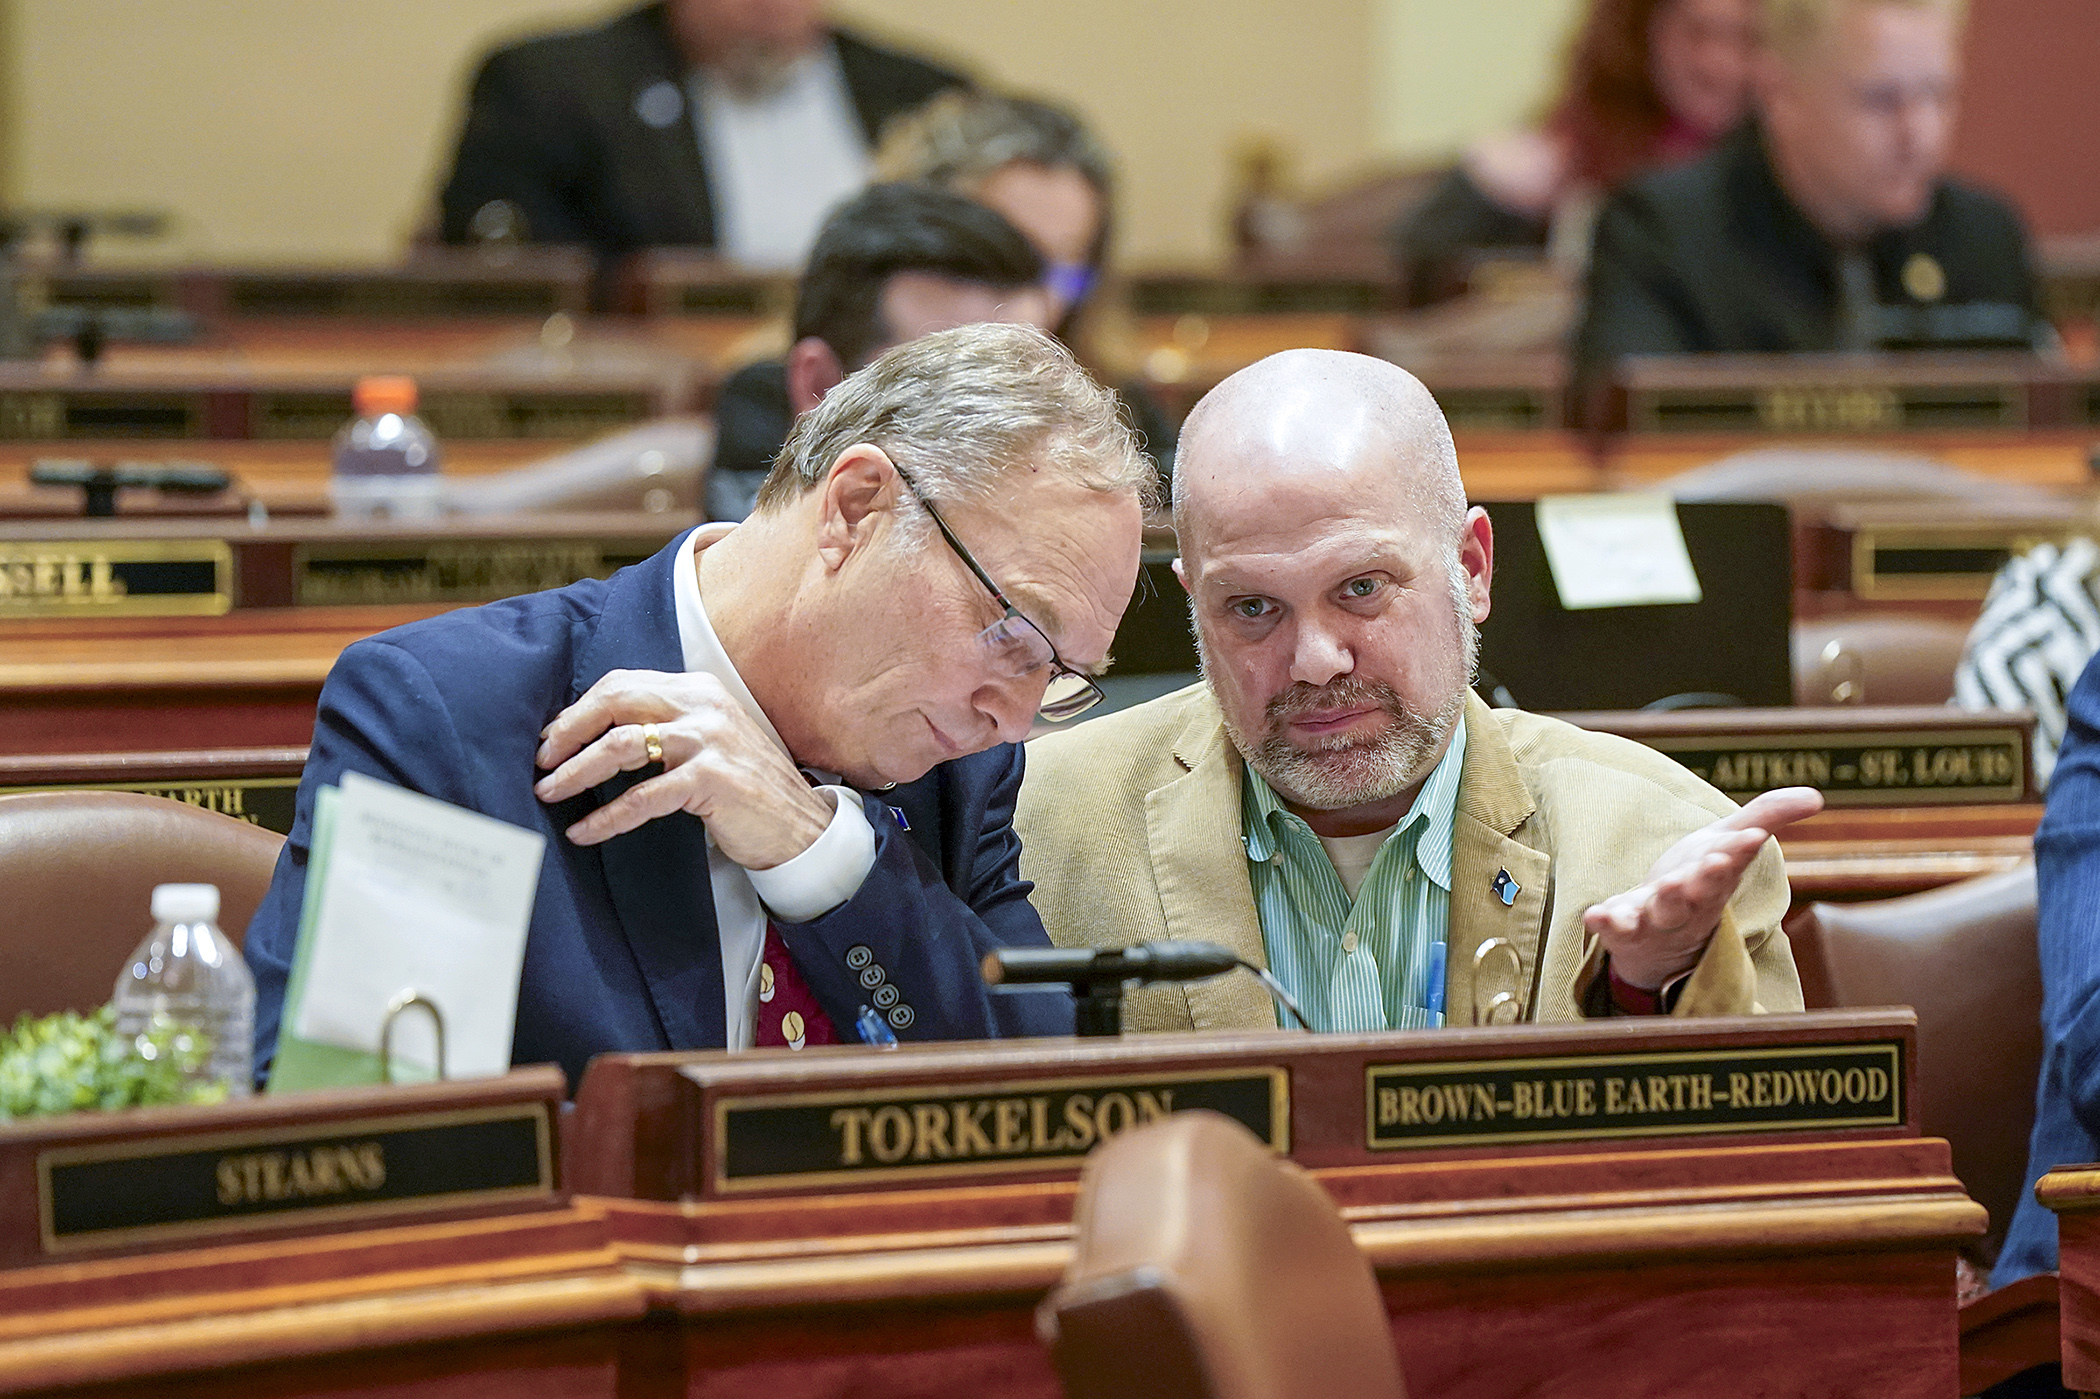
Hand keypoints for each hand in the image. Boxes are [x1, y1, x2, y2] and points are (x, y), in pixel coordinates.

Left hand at [532, 668, 832, 866]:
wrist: (801, 826)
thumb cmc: (747, 788)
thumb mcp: (708, 741)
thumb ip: (665, 728)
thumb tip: (596, 738)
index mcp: (698, 690)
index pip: (623, 684)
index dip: (579, 710)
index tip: (551, 737)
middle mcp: (702, 705)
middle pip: (615, 701)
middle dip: (568, 731)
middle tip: (540, 761)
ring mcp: (709, 740)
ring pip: (621, 745)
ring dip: (575, 770)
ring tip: (549, 792)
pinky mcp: (712, 779)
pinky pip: (642, 797)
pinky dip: (606, 817)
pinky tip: (585, 831)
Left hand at [1582, 786, 1824, 989]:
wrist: (1660, 938)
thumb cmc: (1697, 881)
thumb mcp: (1727, 844)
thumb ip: (1766, 817)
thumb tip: (1816, 796)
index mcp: (1715, 880)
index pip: (1731, 865)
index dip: (1739, 851)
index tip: (1751, 836)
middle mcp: (1689, 903)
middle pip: (1700, 893)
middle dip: (1708, 879)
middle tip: (1717, 862)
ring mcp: (1656, 918)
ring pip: (1663, 912)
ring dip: (1667, 902)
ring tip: (1669, 887)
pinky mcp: (1624, 929)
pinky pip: (1615, 928)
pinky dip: (1607, 923)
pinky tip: (1596, 915)